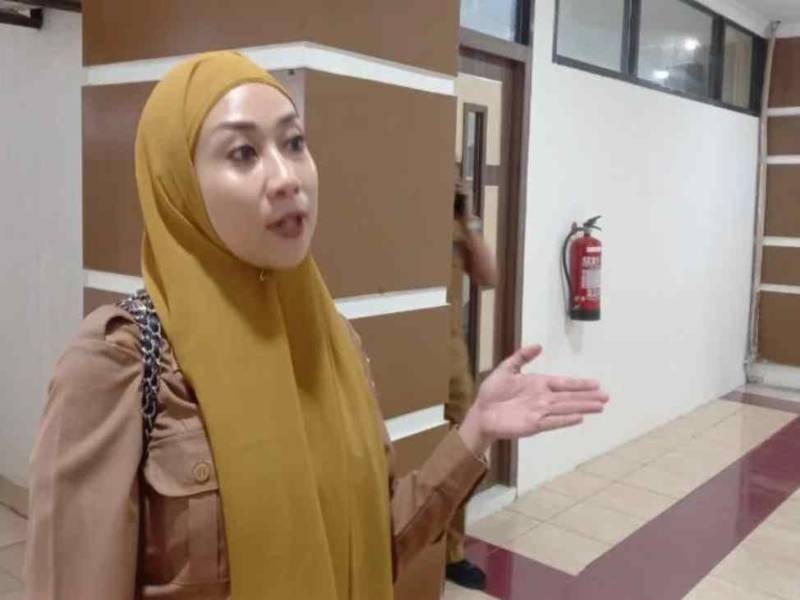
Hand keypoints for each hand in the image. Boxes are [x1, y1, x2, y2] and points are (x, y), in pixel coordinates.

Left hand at [458, 345, 607, 455]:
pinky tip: (580, 418)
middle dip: (588, 397)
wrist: (482, 412)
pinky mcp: (533, 424)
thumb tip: (539, 345)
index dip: (580, 384)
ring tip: (600, 407)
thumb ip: (522, 357)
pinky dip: (565, 420)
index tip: (596, 383)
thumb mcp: (506, 369)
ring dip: (582, 407)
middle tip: (606, 397)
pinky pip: (553, 421)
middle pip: (569, 397)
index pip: (564, 383)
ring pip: (566, 408)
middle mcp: (543, 398)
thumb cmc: (493, 392)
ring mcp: (540, 412)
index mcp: (538, 384)